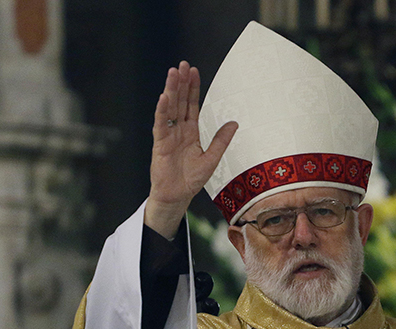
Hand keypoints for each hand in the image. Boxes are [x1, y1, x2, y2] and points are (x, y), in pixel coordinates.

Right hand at [146, 61, 237, 237]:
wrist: (177, 196)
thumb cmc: (191, 180)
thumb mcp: (212, 158)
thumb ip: (221, 140)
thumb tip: (234, 123)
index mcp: (190, 132)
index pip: (191, 105)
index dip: (192, 88)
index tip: (194, 71)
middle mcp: (178, 130)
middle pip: (179, 102)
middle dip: (181, 83)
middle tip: (182, 65)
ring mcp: (168, 135)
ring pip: (169, 108)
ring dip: (171, 91)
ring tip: (172, 74)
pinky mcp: (160, 144)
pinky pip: (161, 125)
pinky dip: (162, 111)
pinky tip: (163, 98)